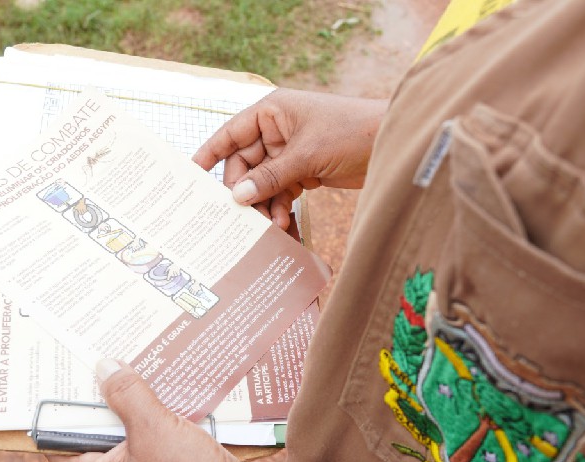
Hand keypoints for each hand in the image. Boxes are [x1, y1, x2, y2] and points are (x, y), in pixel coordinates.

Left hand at [47, 360, 287, 461]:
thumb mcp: (152, 430)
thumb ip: (126, 395)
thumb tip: (103, 366)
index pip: (59, 443)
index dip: (56, 410)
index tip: (59, 375)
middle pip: (98, 430)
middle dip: (101, 394)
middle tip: (100, 355)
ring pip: (132, 427)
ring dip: (136, 398)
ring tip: (135, 358)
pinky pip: (160, 431)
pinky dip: (162, 408)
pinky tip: (169, 380)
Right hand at [193, 88, 386, 229]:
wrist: (393, 143)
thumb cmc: (351, 132)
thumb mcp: (307, 155)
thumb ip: (270, 177)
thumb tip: (238, 196)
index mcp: (272, 112)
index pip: (231, 133)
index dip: (210, 152)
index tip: (191, 173)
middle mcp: (277, 130)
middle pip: (245, 165)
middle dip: (245, 190)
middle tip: (244, 216)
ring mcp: (291, 152)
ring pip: (263, 182)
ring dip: (265, 204)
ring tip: (271, 225)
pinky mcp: (306, 171)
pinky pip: (282, 191)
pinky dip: (281, 207)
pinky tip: (284, 224)